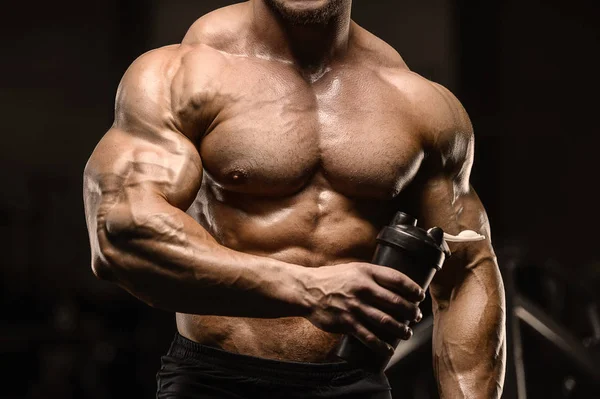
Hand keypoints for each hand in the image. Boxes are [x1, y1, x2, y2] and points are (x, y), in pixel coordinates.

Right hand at [302, 262, 424, 355]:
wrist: (307, 291)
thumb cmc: (332, 279)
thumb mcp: (354, 269)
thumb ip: (373, 275)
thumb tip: (396, 285)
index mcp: (366, 272)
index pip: (397, 279)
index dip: (413, 289)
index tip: (420, 296)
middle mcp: (362, 289)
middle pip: (396, 302)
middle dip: (411, 311)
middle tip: (416, 316)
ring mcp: (355, 307)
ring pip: (386, 321)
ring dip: (401, 329)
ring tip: (406, 333)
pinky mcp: (347, 323)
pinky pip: (369, 337)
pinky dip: (382, 345)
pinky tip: (389, 349)